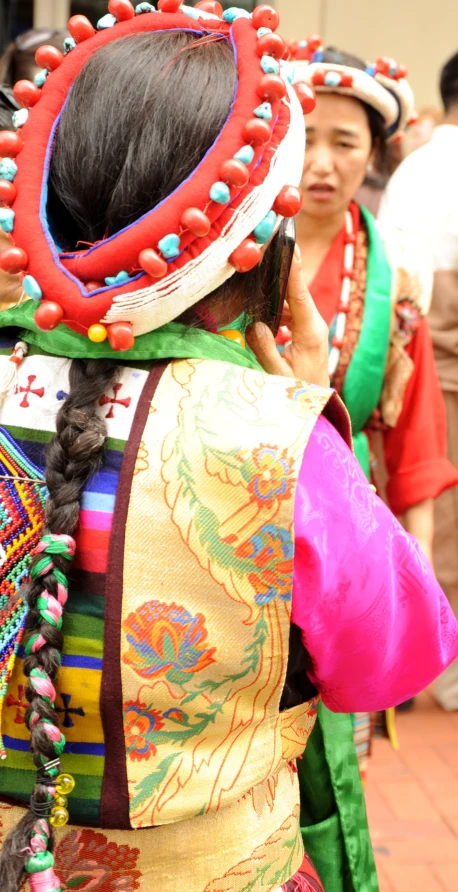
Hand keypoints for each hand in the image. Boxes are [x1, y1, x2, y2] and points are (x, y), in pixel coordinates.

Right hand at [246, 246, 329, 385]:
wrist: (316, 410)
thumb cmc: (298, 394)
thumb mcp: (277, 375)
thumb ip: (265, 349)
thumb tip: (254, 325)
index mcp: (311, 333)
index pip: (300, 295)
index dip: (294, 270)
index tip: (290, 246)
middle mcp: (315, 327)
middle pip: (296, 294)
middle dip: (281, 274)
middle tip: (265, 253)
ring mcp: (312, 330)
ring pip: (292, 304)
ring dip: (276, 293)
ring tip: (258, 276)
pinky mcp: (307, 335)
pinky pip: (291, 315)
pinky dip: (277, 309)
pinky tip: (261, 307)